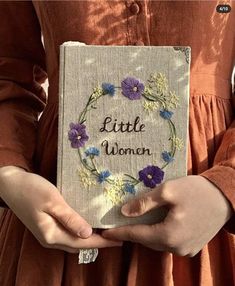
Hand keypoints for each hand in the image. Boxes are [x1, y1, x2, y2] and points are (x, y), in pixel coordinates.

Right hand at [0, 166, 121, 252]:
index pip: (82, 242)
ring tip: (104, 231)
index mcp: (51, 235)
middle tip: (115, 235)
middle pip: (78, 244)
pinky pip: (67, 233)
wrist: (11, 184)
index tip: (118, 241)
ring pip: (73, 240)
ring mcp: (47, 233)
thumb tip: (88, 233)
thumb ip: (70, 218)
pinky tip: (87, 224)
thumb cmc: (31, 189)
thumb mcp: (53, 201)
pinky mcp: (47, 226)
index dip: (101, 242)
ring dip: (89, 238)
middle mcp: (50, 238)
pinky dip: (80, 231)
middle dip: (97, 242)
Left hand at [102, 175, 231, 256]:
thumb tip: (124, 212)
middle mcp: (177, 247)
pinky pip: (169, 242)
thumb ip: (144, 203)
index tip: (105, 232)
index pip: (137, 235)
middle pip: (147, 240)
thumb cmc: (196, 191)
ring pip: (157, 242)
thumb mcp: (168, 191)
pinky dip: (158, 234)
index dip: (120, 232)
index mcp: (169, 235)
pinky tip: (154, 223)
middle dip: (132, 232)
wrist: (224, 197)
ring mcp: (186, 249)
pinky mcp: (192, 246)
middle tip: (118, 224)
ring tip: (133, 223)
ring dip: (145, 233)